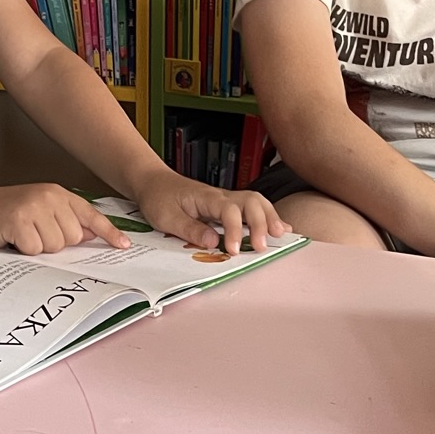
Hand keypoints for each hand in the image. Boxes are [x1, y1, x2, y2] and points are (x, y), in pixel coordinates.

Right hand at [0, 183, 132, 255]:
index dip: (108, 231)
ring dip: (37, 248)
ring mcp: (34, 206)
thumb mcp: (38, 213)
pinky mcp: (18, 219)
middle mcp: (49, 196)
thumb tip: (90, 235)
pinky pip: (34, 249)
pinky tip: (11, 238)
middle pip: (73, 237)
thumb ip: (63, 222)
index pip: (89, 214)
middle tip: (32, 236)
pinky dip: (22, 250)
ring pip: (54, 246)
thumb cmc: (4, 215)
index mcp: (57, 194)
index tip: (123, 245)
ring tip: (21, 236)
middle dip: (54, 245)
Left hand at [131, 170, 287, 253]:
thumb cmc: (158, 198)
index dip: (235, 230)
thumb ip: (189, 229)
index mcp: (206, 198)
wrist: (153, 182)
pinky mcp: (228, 205)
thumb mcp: (166, 216)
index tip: (234, 251)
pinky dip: (269, 217)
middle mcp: (221, 196)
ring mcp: (227, 199)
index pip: (229, 210)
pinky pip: (253, 208)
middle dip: (261, 223)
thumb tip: (214, 243)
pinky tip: (281, 229)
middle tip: (261, 247)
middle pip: (251, 201)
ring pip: (256, 202)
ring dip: (270, 218)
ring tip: (280, 236)